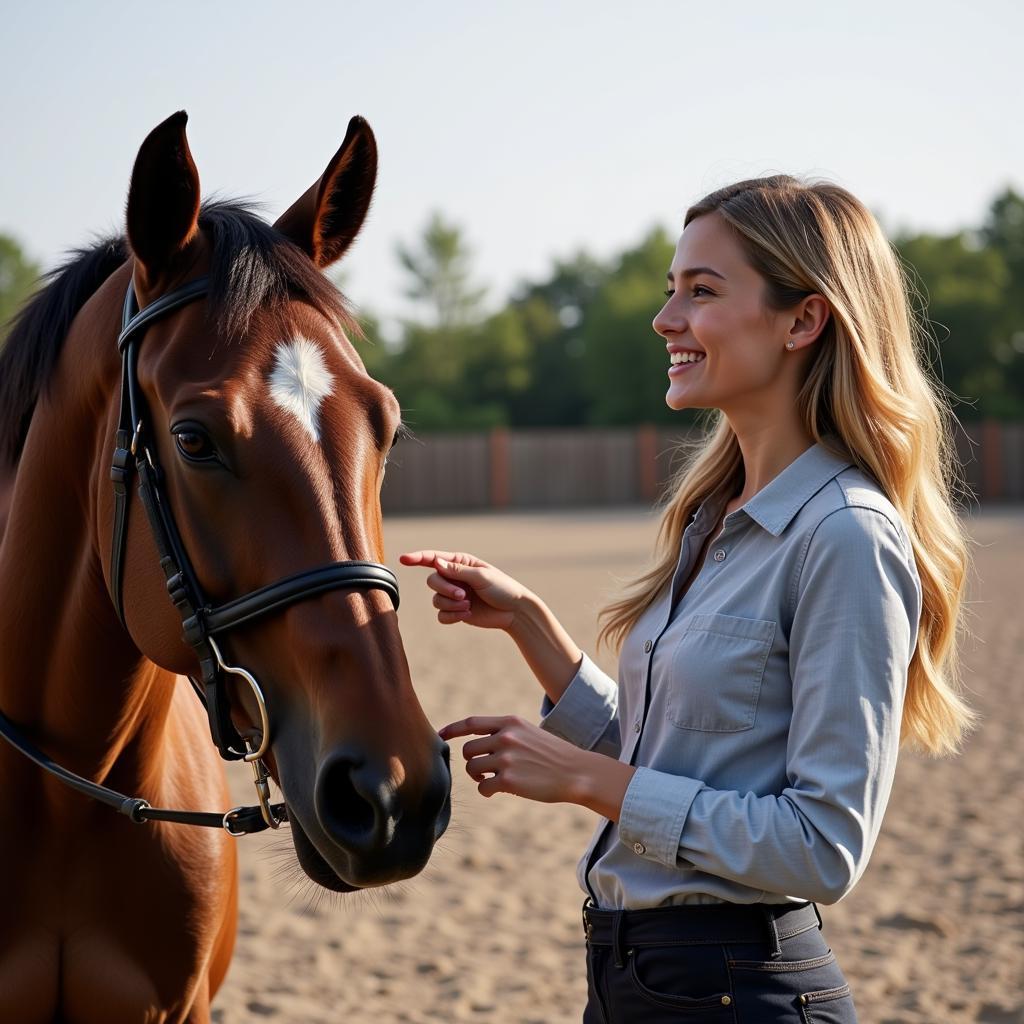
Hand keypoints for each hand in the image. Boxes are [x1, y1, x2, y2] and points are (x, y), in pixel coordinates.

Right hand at [398, 550, 528, 630]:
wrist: (514, 612)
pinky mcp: (456, 612)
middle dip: (445, 589)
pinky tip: (468, 614)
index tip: (403, 559)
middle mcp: (454, 578)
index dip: (417, 558)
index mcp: (460, 563)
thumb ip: (458, 571)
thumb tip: (436, 562)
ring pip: (436, 600)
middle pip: (432, 581)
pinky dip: (452, 616)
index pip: (434, 558)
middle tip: (463, 595)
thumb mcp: (482, 576)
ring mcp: (454, 595)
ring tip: (468, 606)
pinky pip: (441, 615)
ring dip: (451, 605)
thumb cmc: (502, 588)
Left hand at [440, 715, 635, 818]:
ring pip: (472, 769)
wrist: (576, 772)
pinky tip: (499, 791)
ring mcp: (506, 758)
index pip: (471, 723)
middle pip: (468, 750)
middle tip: (484, 771)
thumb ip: (503, 733)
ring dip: (478, 777)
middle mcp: (505, 737)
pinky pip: (483, 788)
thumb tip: (475, 744)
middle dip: (472, 761)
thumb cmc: (551, 754)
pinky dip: (487, 791)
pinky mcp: (509, 780)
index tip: (440, 735)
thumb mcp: (528, 733)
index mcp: (509, 722)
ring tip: (491, 780)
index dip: (452, 729)